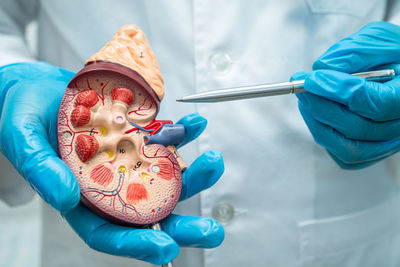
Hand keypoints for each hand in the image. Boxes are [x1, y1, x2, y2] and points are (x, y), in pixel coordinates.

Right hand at [0, 62, 224, 264]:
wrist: (36, 89)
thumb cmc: (20, 117)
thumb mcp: (21, 139)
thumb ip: (40, 169)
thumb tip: (64, 198)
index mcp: (80, 198)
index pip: (108, 232)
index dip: (136, 244)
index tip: (165, 249)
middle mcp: (109, 184)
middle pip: (148, 212)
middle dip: (181, 224)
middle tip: (210, 230)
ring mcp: (127, 161)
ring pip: (164, 177)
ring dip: (193, 174)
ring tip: (213, 162)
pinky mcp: (137, 137)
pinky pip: (164, 139)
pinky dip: (183, 132)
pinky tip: (195, 124)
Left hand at [291, 21, 399, 168]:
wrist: (398, 69)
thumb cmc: (392, 54)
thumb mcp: (377, 41)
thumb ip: (352, 54)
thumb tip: (321, 70)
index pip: (374, 103)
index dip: (337, 91)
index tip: (312, 79)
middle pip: (358, 128)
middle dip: (321, 107)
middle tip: (301, 87)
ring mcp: (388, 143)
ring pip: (348, 148)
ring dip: (318, 122)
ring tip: (306, 98)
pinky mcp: (371, 151)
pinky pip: (344, 155)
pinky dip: (325, 135)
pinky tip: (316, 113)